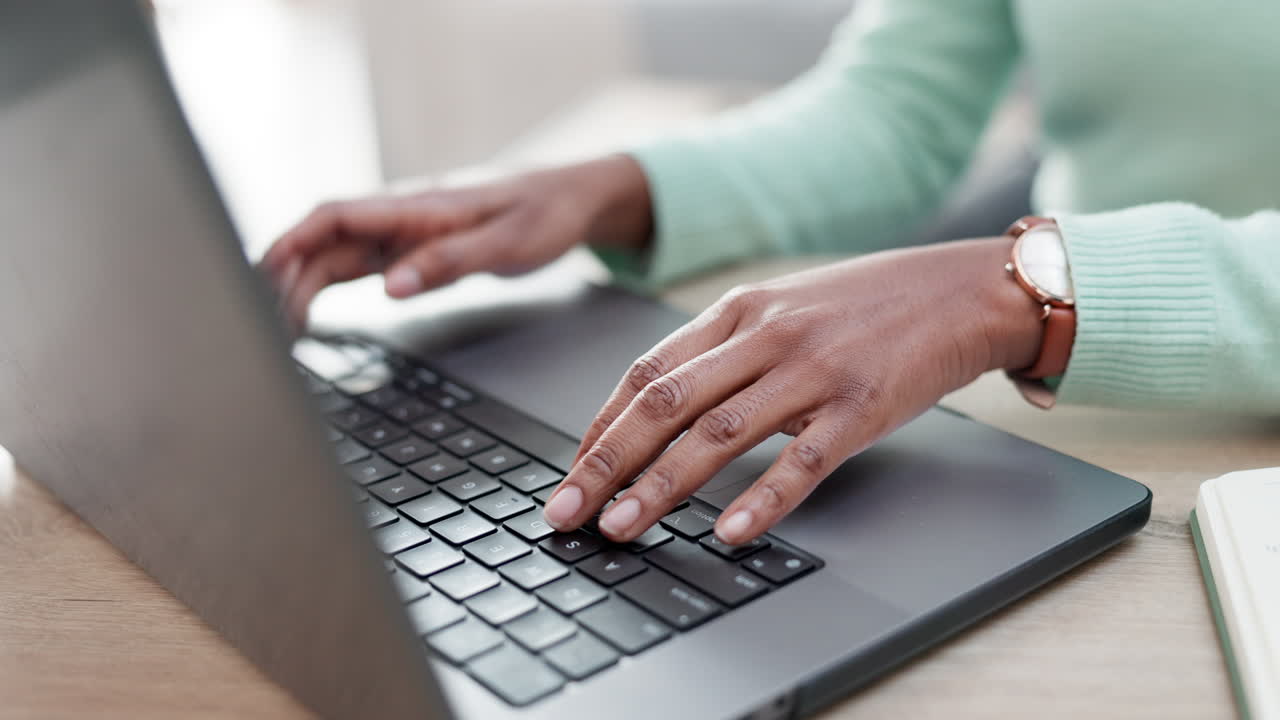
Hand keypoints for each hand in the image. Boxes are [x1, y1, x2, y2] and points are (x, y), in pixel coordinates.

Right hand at [259, 154, 652, 329]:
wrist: (570, 200)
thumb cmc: (545, 214)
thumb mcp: (509, 243)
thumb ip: (449, 262)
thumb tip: (391, 286)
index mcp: (419, 207)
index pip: (336, 215)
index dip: (293, 241)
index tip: (262, 272)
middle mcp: (402, 216)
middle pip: (324, 241)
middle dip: (285, 275)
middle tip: (261, 322)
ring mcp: (403, 232)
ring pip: (334, 254)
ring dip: (300, 283)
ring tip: (272, 325)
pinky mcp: (411, 249)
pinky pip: (356, 266)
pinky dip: (325, 286)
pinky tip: (306, 309)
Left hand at [541, 237, 1045, 544]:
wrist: (962, 290)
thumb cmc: (868, 307)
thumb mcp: (784, 310)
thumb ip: (725, 351)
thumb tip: (661, 409)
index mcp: (738, 310)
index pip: (646, 372)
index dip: (599, 427)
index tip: (570, 471)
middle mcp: (765, 335)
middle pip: (664, 404)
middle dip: (605, 463)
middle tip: (566, 513)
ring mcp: (813, 369)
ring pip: (717, 433)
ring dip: (660, 486)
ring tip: (620, 529)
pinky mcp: (861, 405)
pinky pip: (801, 460)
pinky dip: (761, 499)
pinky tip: (730, 532)